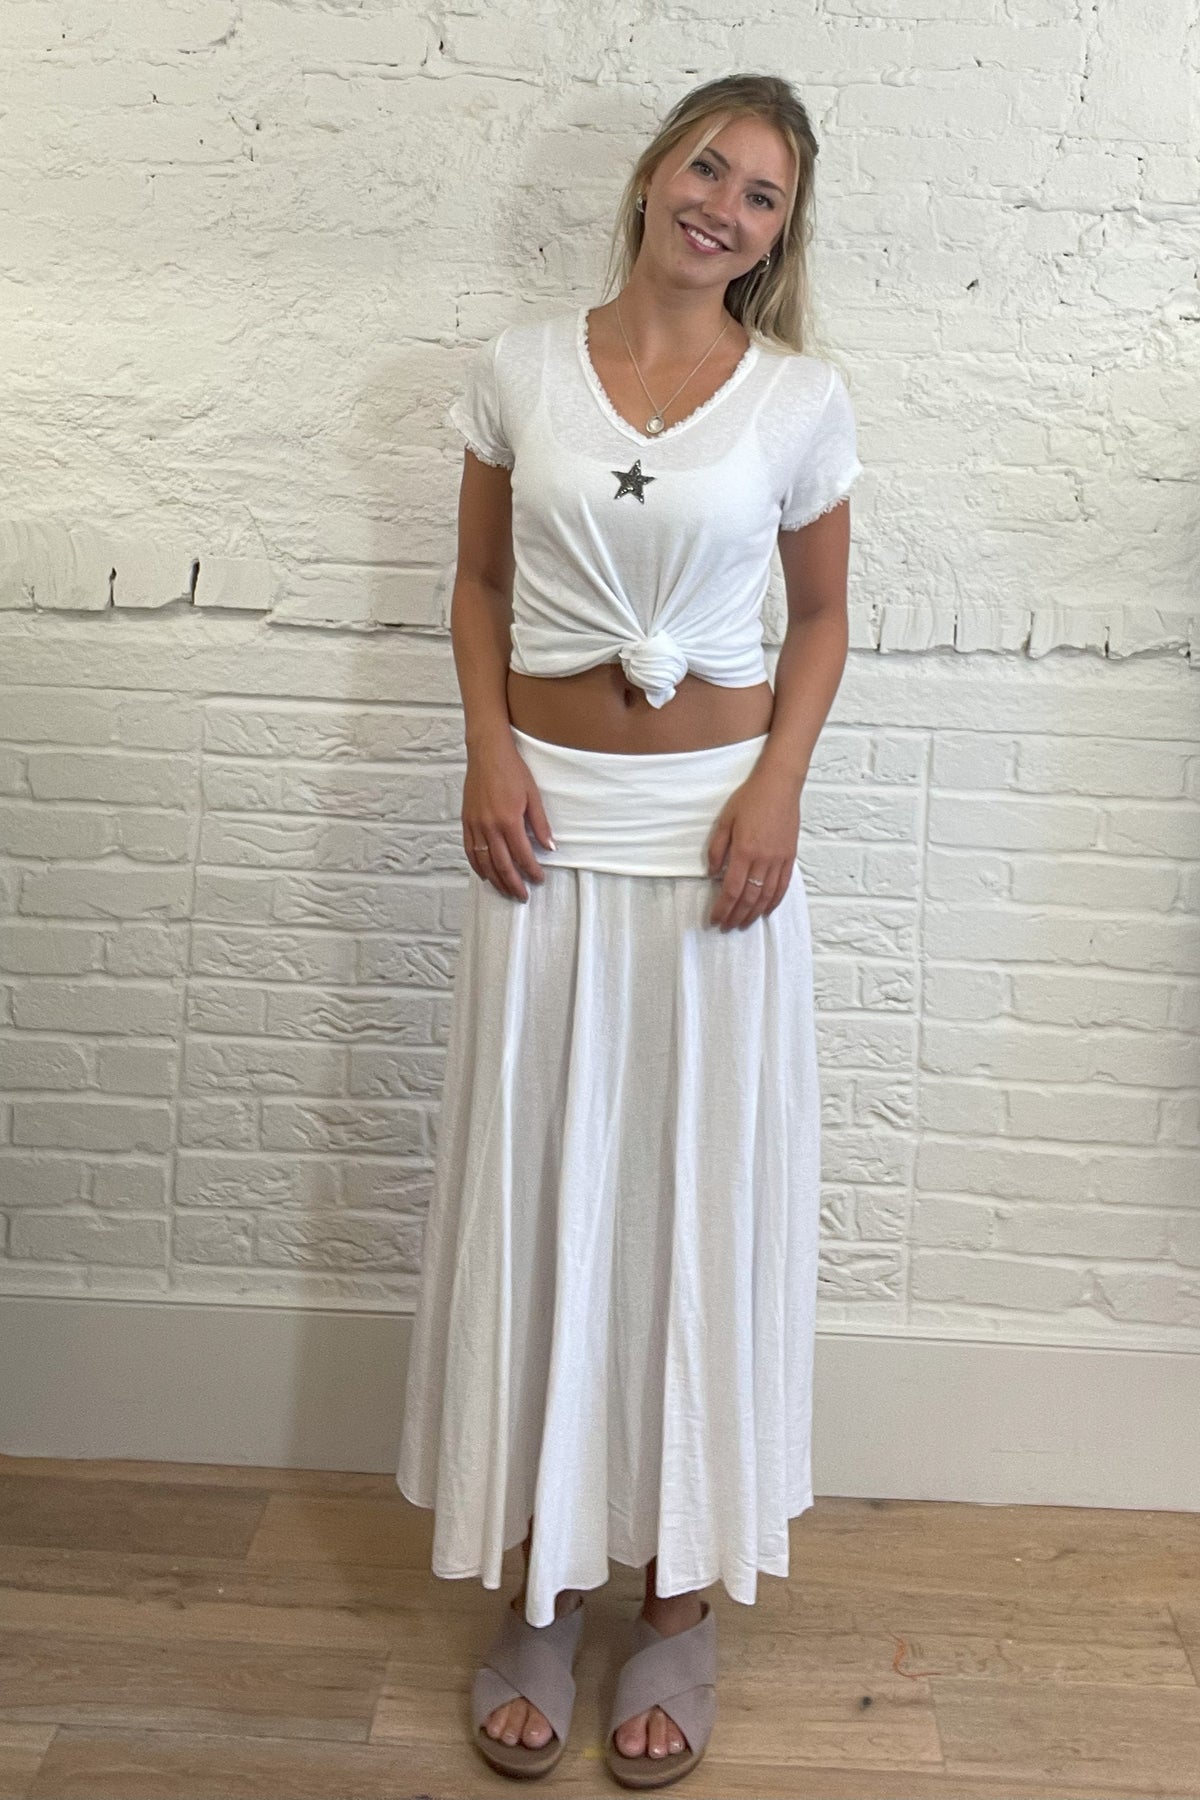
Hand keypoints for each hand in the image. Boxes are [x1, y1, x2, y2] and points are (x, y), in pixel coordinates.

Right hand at [463, 733, 554, 901]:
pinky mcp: (466, 821)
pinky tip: (486, 875)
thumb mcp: (533, 795)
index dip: (532, 871)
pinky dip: (477, 866)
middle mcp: (489, 826)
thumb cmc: (513, 770)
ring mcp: (475, 825)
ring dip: (496, 880)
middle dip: (514, 883)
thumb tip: (549, 848)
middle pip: (502, 864)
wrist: (487, 753)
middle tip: (523, 896)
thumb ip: (540, 824)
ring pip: (484, 862)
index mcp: (509, 820)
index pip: (522, 855)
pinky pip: (470, 850)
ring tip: (506, 891)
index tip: (539, 880)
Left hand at [706, 764, 801, 930]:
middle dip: (736, 916)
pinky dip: (774, 901)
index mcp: (744, 851)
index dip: (722, 908)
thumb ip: (717, 848)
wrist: (779, 785)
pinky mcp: (789, 857)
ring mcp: (779, 859)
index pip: (731, 889)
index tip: (715, 919)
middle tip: (726, 926)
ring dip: (754, 913)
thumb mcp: (724, 821)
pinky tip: (766, 910)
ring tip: (744, 924)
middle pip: (749, 897)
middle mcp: (763, 859)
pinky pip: (783, 885)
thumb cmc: (750, 799)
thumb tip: (713, 873)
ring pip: (766, 896)